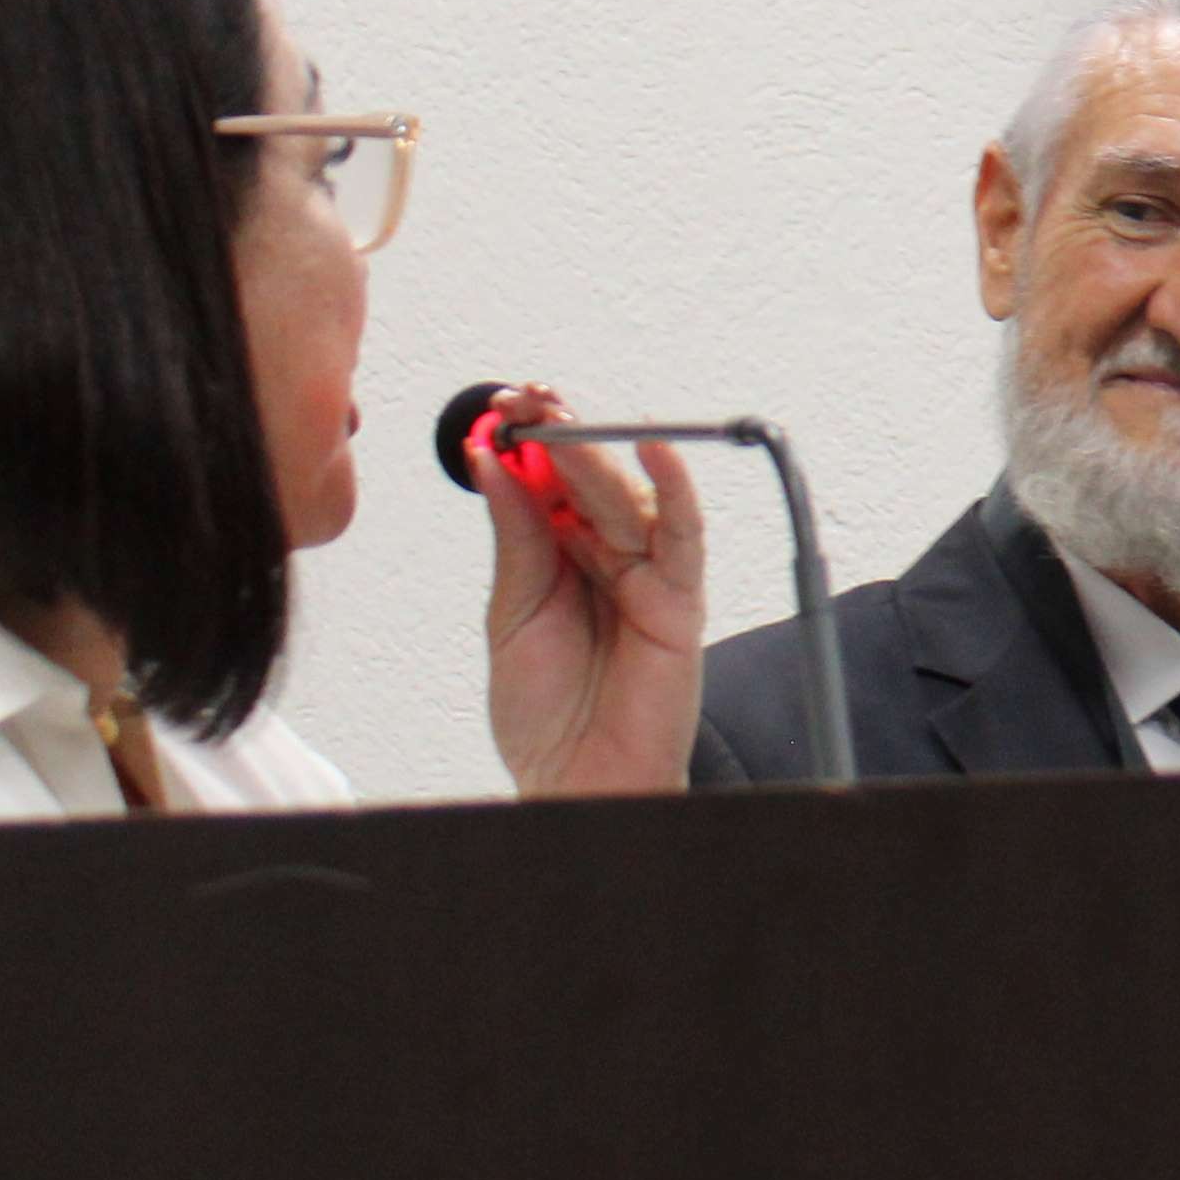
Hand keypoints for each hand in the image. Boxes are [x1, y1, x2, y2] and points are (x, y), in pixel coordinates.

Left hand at [476, 387, 706, 797]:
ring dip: (596, 450)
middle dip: (561, 430)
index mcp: (566, 556)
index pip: (553, 480)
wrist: (571, 783)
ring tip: (558, 414)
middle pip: (592, 478)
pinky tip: (654, 450)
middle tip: (526, 395)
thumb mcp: (511, 613)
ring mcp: (649, 576)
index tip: (501, 403)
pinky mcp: (681, 602)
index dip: (532, 437)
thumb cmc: (545, 715)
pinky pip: (684, 537)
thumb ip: (514, 537)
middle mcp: (611, 556)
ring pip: (629, 496)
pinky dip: (677, 491)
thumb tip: (495, 461)